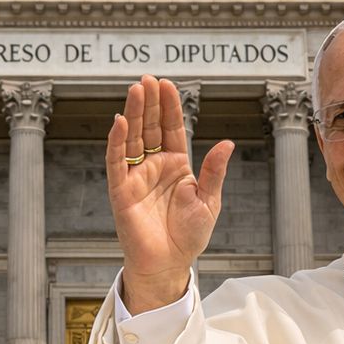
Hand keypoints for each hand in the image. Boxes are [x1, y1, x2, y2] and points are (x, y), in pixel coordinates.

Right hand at [106, 75, 233, 312]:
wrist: (169, 264)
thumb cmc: (189, 235)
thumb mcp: (209, 201)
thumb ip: (214, 172)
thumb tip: (226, 143)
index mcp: (177, 165)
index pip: (172, 129)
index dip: (170, 107)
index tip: (168, 84)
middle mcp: (155, 166)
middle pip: (150, 127)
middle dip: (149, 103)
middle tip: (147, 79)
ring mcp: (137, 177)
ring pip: (133, 139)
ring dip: (133, 114)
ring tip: (135, 90)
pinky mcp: (121, 191)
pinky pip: (117, 162)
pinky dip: (117, 142)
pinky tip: (120, 122)